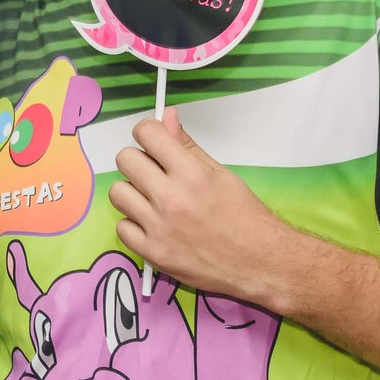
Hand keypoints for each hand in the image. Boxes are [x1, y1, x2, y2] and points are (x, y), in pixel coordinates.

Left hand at [108, 108, 288, 300]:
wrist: (261, 263)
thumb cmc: (245, 217)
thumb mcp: (220, 173)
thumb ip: (187, 145)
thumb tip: (167, 116)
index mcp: (191, 174)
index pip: (147, 133)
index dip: (148, 133)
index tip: (153, 141)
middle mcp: (171, 199)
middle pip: (125, 160)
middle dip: (138, 161)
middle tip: (154, 173)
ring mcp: (159, 228)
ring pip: (118, 192)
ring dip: (133, 193)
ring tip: (153, 200)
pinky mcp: (153, 253)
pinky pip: (122, 228)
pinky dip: (135, 225)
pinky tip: (154, 225)